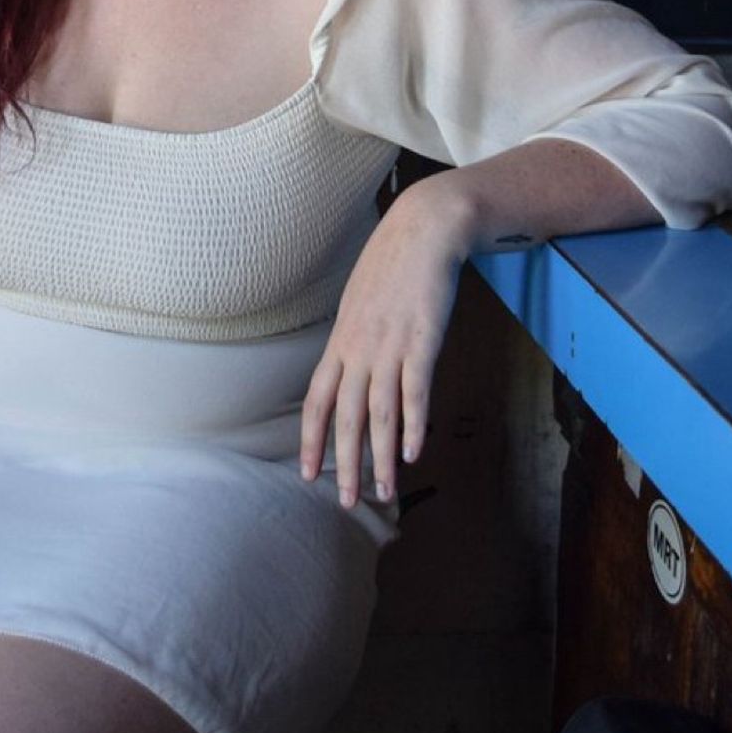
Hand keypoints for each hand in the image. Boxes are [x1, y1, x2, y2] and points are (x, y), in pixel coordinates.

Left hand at [300, 177, 471, 507]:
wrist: (423, 230)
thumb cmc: (393, 265)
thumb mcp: (359, 301)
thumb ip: (354, 336)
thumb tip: (350, 364)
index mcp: (341, 341)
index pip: (317, 400)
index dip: (313, 439)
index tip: (308, 473)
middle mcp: (359, 349)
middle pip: (347, 417)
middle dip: (344, 464)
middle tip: (346, 502)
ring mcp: (390, 346)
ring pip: (380, 414)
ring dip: (380, 458)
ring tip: (382, 492)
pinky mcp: (422, 342)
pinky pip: (415, 392)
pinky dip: (412, 425)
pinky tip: (412, 453)